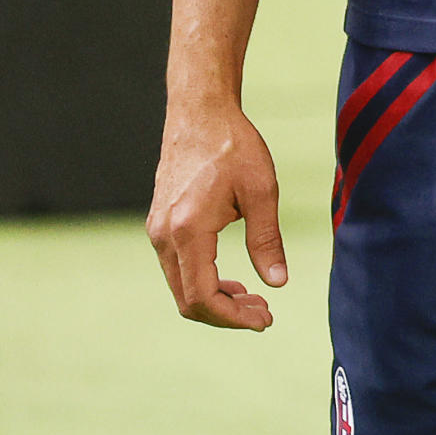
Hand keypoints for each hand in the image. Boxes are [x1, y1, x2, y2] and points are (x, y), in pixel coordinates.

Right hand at [147, 93, 287, 330]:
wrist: (200, 114)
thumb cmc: (234, 146)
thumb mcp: (262, 191)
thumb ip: (267, 240)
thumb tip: (278, 283)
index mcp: (188, 229)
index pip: (202, 296)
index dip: (233, 317)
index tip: (265, 320)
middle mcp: (164, 235)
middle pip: (187, 299)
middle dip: (226, 315)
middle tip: (265, 315)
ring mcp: (157, 231)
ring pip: (180, 287)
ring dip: (216, 300)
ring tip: (255, 301)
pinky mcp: (160, 225)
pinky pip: (178, 269)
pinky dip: (203, 283)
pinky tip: (234, 281)